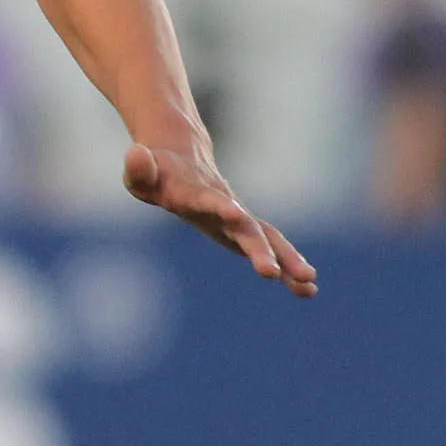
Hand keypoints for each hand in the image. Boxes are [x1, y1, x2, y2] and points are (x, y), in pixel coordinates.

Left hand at [123, 141, 317, 296]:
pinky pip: (269, 247)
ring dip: (286, 259)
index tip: (235, 214)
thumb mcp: (139, 171)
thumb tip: (136, 156)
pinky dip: (286, 268)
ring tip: (309, 282)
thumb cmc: (155, 171)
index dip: (219, 206)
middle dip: (258, 248)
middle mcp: (222, 204)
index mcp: (193, 191)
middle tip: (272, 272)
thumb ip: (139, 168)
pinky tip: (307, 290)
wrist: (181, 155)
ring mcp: (236, 217)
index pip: (206, 199)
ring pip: (266, 236)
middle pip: (245, 226)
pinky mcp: (242, 229)